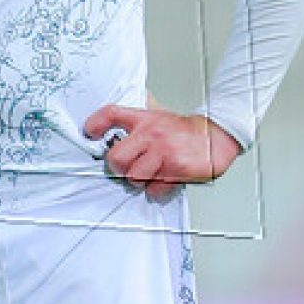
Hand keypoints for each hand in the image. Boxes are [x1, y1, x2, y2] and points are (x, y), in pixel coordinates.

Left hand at [84, 102, 241, 201]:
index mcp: (143, 118)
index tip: (89, 133)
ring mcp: (163, 153)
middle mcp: (151, 134)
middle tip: (122, 167)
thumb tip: (112, 120)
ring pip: (134, 176)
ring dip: (138, 180)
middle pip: (116, 157)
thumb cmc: (182, 129)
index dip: (95, 123)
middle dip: (116, 167)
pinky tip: (161, 181)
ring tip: (145, 174)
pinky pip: (155, 189)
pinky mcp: (176, 170)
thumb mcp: (157, 114)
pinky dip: (155, 190)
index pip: (111, 114)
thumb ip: (136, 117)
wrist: (214, 137)